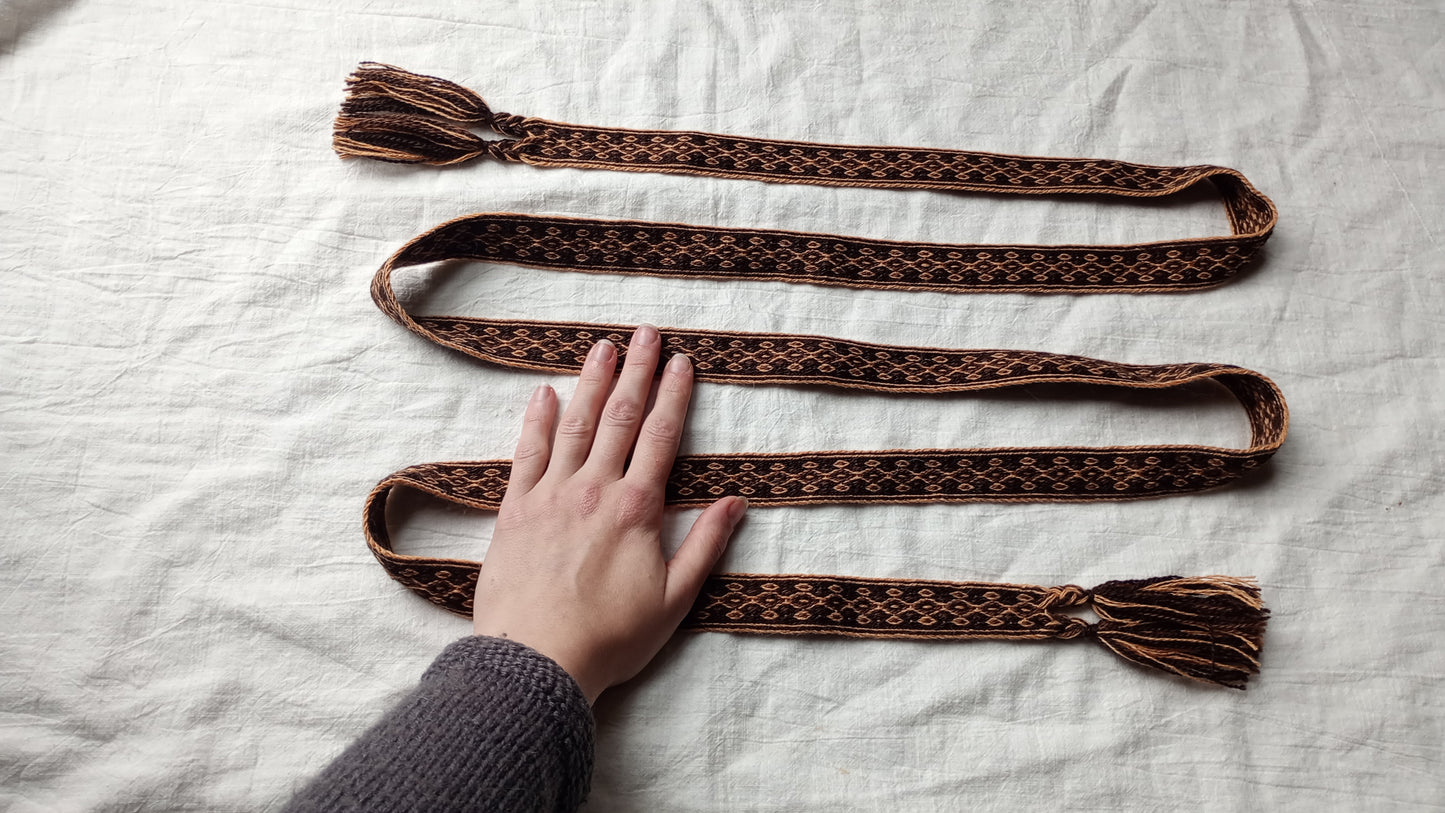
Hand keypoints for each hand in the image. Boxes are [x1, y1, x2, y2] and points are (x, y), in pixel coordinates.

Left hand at [471, 325, 746, 702]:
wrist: (537, 660)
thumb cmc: (611, 638)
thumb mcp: (675, 600)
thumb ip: (705, 545)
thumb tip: (737, 503)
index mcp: (638, 509)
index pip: (661, 437)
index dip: (674, 396)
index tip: (682, 361)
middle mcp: (595, 490)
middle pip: (619, 417)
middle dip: (636, 371)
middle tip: (646, 332)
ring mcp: (552, 495)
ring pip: (575, 425)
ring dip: (591, 381)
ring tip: (603, 346)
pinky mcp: (515, 510)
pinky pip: (527, 453)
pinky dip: (537, 420)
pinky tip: (544, 394)